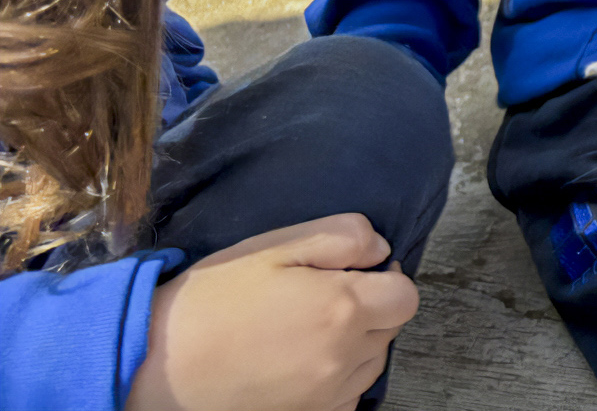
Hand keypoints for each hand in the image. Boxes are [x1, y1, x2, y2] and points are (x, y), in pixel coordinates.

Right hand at [126, 213, 419, 410]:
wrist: (156, 367)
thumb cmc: (216, 298)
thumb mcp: (279, 245)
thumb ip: (344, 236)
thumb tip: (380, 248)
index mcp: (344, 309)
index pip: (406, 296)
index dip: (387, 277)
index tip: (357, 270)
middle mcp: (344, 360)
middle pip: (390, 330)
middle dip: (371, 306)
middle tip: (325, 293)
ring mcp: (325, 399)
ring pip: (370, 365)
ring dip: (356, 343)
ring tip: (309, 327)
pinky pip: (345, 397)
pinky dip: (336, 379)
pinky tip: (300, 360)